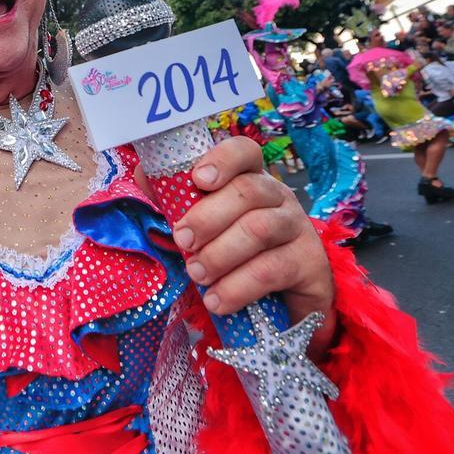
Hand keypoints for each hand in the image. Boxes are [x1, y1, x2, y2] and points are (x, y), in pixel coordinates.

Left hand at [172, 137, 335, 352]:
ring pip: (259, 229)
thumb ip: (176, 199)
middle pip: (247, 191)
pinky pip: (271, 270)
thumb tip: (144, 174)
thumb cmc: (234, 251)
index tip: (198, 179)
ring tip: (196, 274)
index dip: (222, 159)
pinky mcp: (309, 263)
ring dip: (220, 254)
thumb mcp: (204, 224)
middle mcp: (278, 196)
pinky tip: (216, 300)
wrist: (283, 302)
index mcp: (250, 178)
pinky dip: (237, 287)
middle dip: (207, 216)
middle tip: (182, 240)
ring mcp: (298, 228)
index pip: (244, 151)